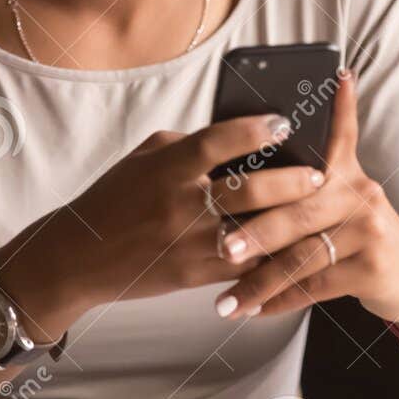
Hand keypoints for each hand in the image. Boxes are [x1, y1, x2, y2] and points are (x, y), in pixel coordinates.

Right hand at [1, 110, 316, 332]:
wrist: (79, 256)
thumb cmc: (114, 199)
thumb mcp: (143, 159)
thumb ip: (187, 146)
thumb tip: (238, 136)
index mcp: (166, 168)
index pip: (218, 141)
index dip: (255, 130)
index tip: (284, 122)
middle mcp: (178, 204)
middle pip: (249, 189)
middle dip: (292, 181)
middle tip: (320, 173)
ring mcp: (187, 243)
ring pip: (254, 231)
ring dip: (290, 221)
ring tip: (316, 210)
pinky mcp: (192, 275)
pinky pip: (244, 266)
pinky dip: (271, 256)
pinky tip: (293, 246)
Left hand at [211, 69, 398, 329]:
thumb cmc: (357, 237)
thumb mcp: (341, 200)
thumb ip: (303, 184)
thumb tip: (245, 169)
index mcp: (344, 171)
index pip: (337, 131)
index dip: (334, 105)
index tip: (327, 78)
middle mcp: (359, 192)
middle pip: (297, 208)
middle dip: (254, 230)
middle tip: (219, 247)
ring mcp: (368, 228)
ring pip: (301, 254)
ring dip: (259, 281)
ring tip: (225, 300)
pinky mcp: (372, 266)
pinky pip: (315, 285)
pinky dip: (281, 301)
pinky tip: (254, 311)